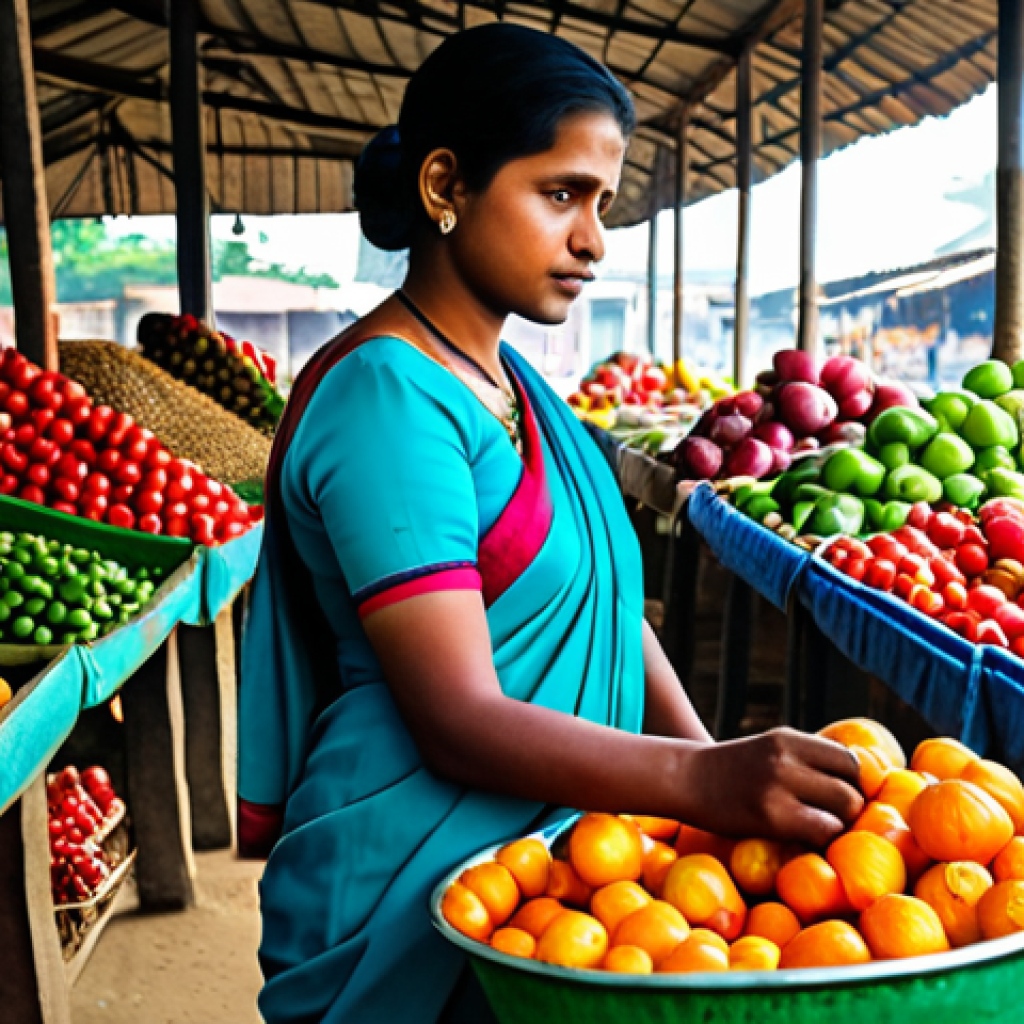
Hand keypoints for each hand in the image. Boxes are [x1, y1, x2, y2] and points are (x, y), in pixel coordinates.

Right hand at [679, 727, 863, 847]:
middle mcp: (785, 756)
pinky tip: (801, 838)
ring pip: (844, 810)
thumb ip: (806, 762)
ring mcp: (778, 785)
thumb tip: (859, 787)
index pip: (849, 760)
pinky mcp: (771, 815)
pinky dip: (821, 839)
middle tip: (827, 819)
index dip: (851, 784)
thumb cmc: (733, 773)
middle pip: (852, 788)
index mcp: (788, 738)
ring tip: (815, 828)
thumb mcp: (770, 751)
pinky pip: (822, 831)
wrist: (686, 780)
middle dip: (849, 809)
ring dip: (837, 825)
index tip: (837, 798)